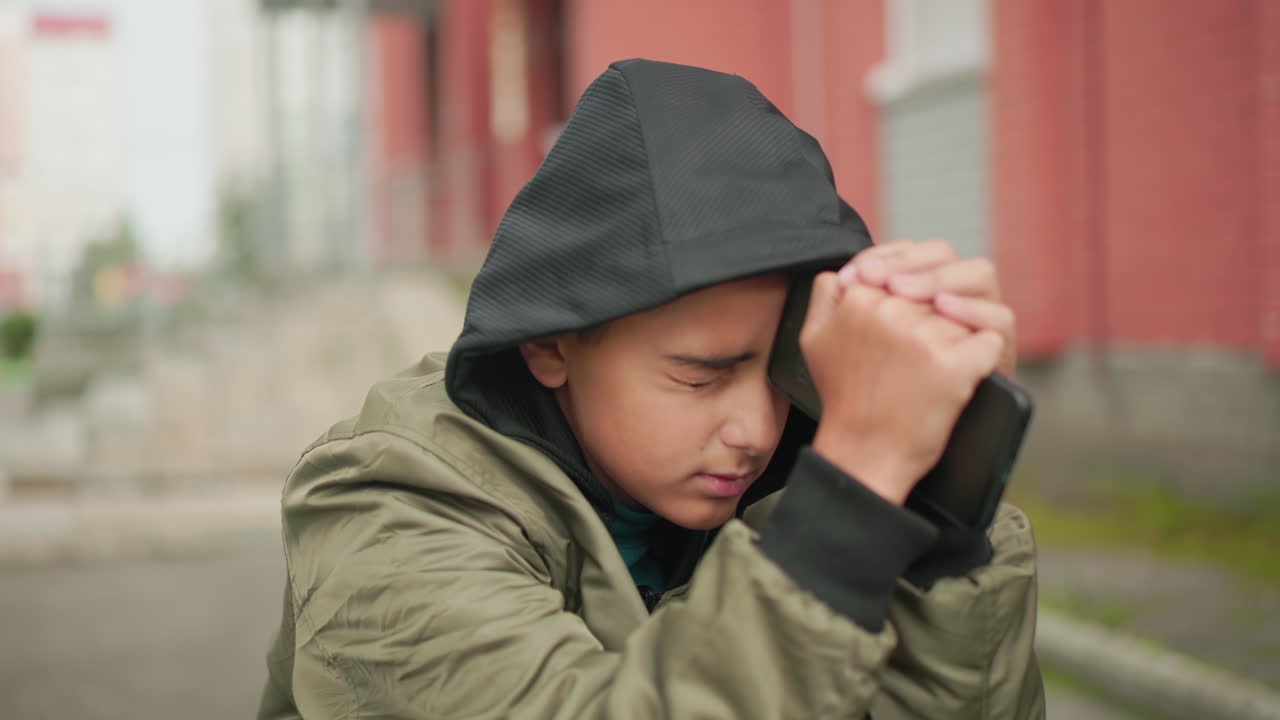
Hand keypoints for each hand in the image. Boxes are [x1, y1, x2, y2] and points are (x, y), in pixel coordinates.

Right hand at [801, 272, 1003, 504]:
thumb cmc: (844, 399)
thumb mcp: (815, 339)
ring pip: (964, 313)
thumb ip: (827, 294)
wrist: (864, 455)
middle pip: (938, 290)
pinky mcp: (954, 365)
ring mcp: (924, 337)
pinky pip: (988, 340)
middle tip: (916, 351)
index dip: (913, 289)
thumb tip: (851, 269)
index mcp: (858, 298)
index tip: (907, 314)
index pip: (907, 269)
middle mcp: (890, 310)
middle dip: (935, 313)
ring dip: (958, 336)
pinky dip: (982, 357)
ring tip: (930, 368)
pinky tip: (960, 374)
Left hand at [836, 239, 1016, 376]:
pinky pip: (998, 321)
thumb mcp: (832, 342)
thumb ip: (833, 301)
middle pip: (945, 256)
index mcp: (915, 293)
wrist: (879, 450)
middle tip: (889, 286)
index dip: (890, 255)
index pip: (912, 252)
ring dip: (942, 279)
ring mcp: (973, 325)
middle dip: (914, 264)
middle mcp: (948, 301)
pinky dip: (975, 312)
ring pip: (979, 276)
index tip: (863, 274)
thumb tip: (841, 273)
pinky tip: (945, 311)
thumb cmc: (861, 391)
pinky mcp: (992, 354)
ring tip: (908, 294)